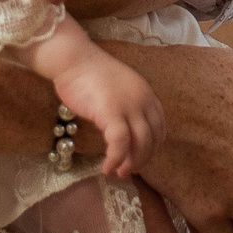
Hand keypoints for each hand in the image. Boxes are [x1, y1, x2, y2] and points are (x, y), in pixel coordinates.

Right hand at [52, 47, 164, 178]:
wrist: (73, 60)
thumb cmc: (90, 74)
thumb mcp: (119, 89)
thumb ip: (127, 107)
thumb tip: (126, 133)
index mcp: (147, 94)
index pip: (159, 127)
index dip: (152, 147)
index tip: (140, 158)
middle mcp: (143, 100)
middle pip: (153, 138)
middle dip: (142, 159)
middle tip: (128, 171)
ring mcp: (128, 106)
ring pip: (140, 144)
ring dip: (131, 163)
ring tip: (119, 172)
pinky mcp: (111, 112)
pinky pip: (120, 144)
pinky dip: (115, 159)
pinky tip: (107, 167)